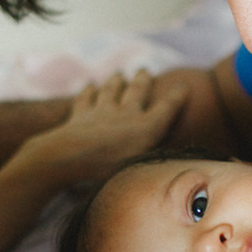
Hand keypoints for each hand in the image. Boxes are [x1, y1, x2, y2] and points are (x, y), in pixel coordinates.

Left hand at [14, 70, 188, 186]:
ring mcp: (102, 111)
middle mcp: (126, 114)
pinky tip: (89, 85)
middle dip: (142, 80)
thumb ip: (152, 163)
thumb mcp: (138, 168)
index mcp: (146, 128)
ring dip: (116, 81)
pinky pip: (86, 98)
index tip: (183, 87)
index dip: (176, 97)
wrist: (68, 157)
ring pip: (111, 90)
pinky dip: (88, 91)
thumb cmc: (107, 169)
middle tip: (144, 70)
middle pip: (137, 91)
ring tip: (119, 74)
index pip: (166, 108)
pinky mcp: (80, 114)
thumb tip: (171, 181)